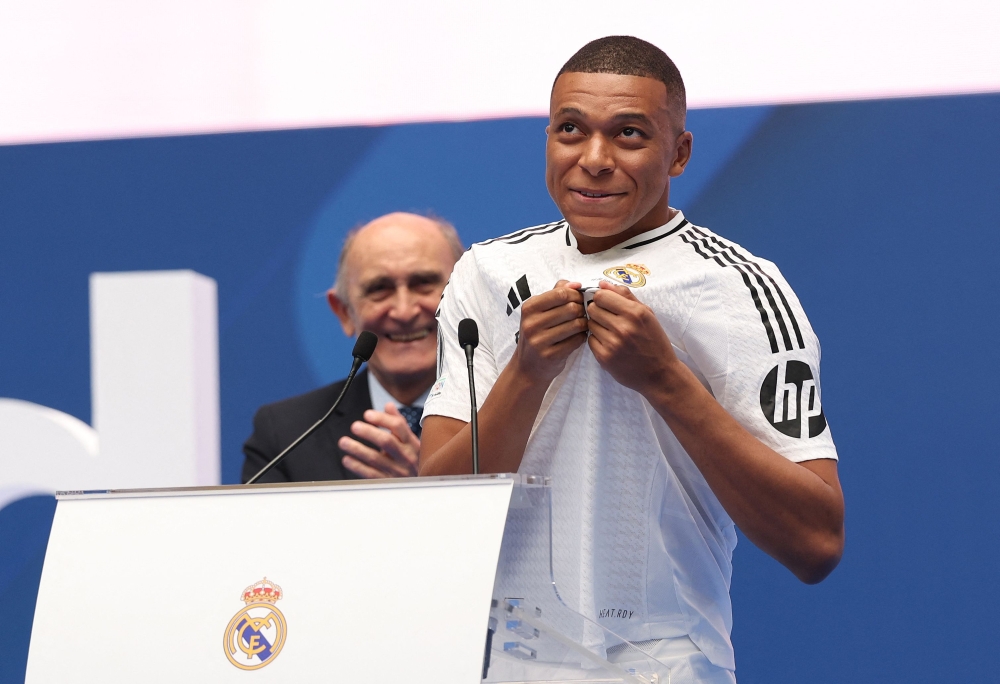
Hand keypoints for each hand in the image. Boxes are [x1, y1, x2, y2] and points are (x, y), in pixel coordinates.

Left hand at [339, 403, 419, 477]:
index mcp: (412, 443)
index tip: (367, 415)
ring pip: (375, 458)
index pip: (398, 426)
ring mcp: (397, 471)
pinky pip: (370, 474)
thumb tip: (388, 406)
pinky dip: (357, 466)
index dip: (381, 419)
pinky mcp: (388, 482)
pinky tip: (347, 459)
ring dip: (357, 449)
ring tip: (344, 442)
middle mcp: (406, 456)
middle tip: (355, 426)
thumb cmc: (414, 460)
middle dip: (369, 432)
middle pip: (386, 441)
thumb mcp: (412, 441)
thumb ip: (399, 424)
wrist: (423, 485)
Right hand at [512, 280, 588, 382]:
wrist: (528, 367)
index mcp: (529, 308)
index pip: (561, 293)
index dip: (576, 295)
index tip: (579, 299)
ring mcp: (539, 341)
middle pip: (571, 308)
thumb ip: (557, 293)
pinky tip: (578, 338)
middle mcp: (531, 323)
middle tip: (582, 314)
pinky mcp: (550, 355)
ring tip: (582, 325)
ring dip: (584, 324)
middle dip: (582, 310)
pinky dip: (582, 338)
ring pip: (576, 324)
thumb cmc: (538, 334)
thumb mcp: (539, 311)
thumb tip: (576, 284)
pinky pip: (577, 341)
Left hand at [586, 280, 680, 394]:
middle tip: (609, 319)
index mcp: (635, 313)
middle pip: (592, 309)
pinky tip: (610, 344)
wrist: (659, 373)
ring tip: (611, 332)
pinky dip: (597, 340)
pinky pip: (590, 340)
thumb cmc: (654, 341)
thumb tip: (602, 283)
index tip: (607, 303)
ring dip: (598, 326)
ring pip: (590, 324)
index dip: (601, 298)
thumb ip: (625, 296)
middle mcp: (623, 327)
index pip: (601, 295)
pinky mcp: (604, 358)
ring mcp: (613, 344)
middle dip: (598, 311)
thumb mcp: (647, 314)